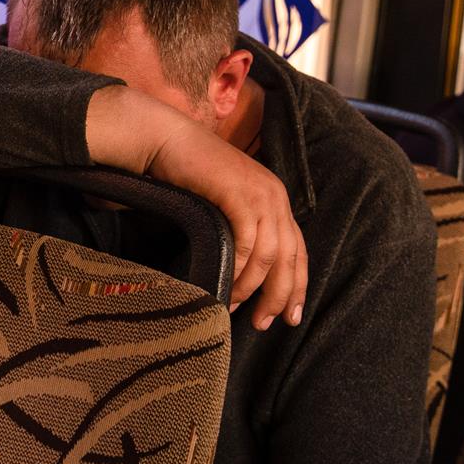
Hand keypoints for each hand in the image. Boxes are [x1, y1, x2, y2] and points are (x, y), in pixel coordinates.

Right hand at [87, 86, 306, 330]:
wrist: (165, 140)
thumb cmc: (187, 173)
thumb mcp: (224, 201)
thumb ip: (240, 227)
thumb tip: (241, 271)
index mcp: (276, 199)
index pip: (298, 250)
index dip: (297, 286)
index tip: (290, 317)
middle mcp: (275, 196)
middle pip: (289, 258)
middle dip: (279, 296)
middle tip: (263, 324)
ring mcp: (259, 194)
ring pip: (269, 255)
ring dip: (252, 288)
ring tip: (234, 308)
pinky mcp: (238, 194)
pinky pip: (247, 243)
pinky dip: (238, 270)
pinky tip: (226, 286)